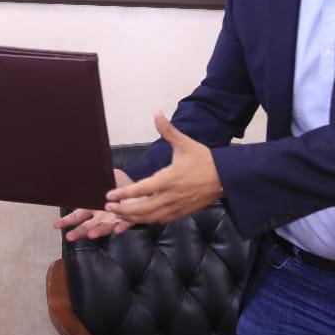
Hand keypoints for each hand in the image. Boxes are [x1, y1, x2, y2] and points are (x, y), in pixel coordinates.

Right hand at [53, 169, 135, 241]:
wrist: (143, 190)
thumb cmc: (124, 185)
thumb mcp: (109, 175)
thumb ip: (98, 175)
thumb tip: (85, 169)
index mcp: (94, 206)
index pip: (78, 214)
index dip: (68, 220)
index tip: (56, 225)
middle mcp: (102, 215)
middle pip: (87, 225)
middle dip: (78, 231)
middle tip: (69, 236)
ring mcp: (114, 218)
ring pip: (103, 227)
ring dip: (97, 231)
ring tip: (91, 234)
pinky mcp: (128, 219)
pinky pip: (124, 223)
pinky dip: (121, 226)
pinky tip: (117, 229)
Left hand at [103, 112, 222, 224]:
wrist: (226, 177)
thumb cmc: (204, 159)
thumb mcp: (185, 143)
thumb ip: (168, 130)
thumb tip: (156, 113)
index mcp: (169, 179)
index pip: (142, 189)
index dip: (124, 194)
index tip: (109, 196)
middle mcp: (171, 196)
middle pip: (142, 209)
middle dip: (123, 210)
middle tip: (108, 207)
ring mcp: (176, 207)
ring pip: (150, 218)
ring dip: (132, 218)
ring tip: (117, 214)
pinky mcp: (181, 213)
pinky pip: (160, 221)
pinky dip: (146, 221)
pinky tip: (137, 218)